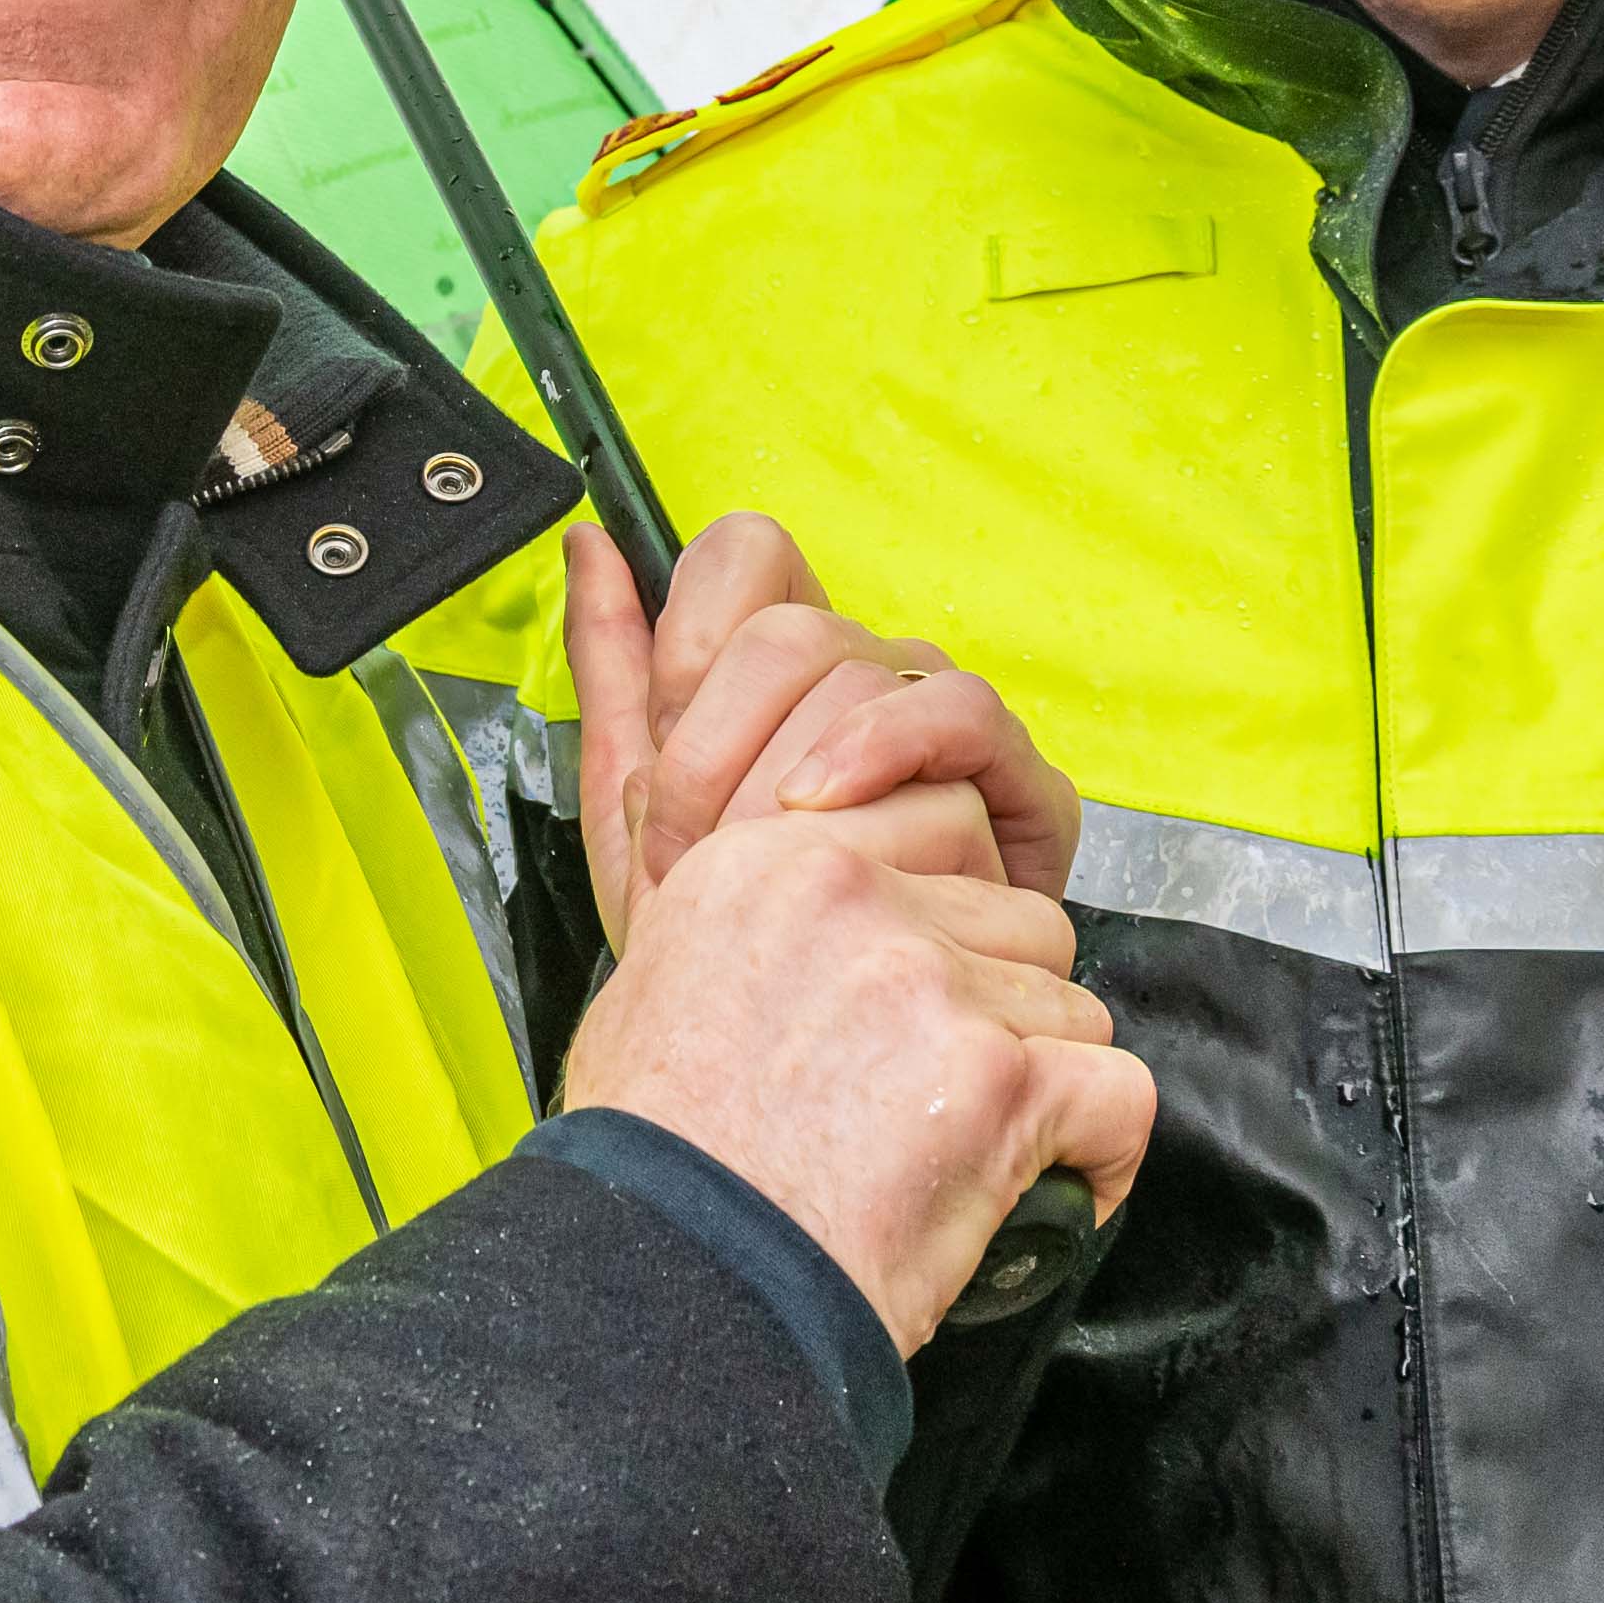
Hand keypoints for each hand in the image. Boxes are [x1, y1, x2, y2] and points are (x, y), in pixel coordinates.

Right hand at [559, 810, 1155, 1350]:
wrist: (663, 1279)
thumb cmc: (645, 1169)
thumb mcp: (649, 991)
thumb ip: (751, 931)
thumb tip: (807, 940)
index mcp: (770, 863)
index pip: (937, 824)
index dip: (951, 922)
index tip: (930, 988)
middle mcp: (857, 900)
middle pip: (1019, 922)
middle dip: (1005, 1005)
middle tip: (953, 1088)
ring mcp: (936, 986)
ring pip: (1073, 1009)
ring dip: (1045, 1081)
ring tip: (986, 1152)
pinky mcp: (1003, 1083)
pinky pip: (1119, 1095)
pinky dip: (1103, 1154)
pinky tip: (1064, 1191)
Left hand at [565, 515, 1078, 947]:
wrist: (802, 1060)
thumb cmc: (733, 937)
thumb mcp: (637, 805)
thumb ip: (612, 664)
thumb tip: (588, 541)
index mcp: (782, 666)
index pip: (745, 556)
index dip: (685, 636)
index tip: (654, 746)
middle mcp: (868, 675)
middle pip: (788, 627)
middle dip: (714, 743)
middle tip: (686, 845)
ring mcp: (941, 720)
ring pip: (862, 662)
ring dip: (780, 767)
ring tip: (748, 858)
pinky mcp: (1015, 781)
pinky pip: (959, 709)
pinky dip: (880, 748)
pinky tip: (828, 806)